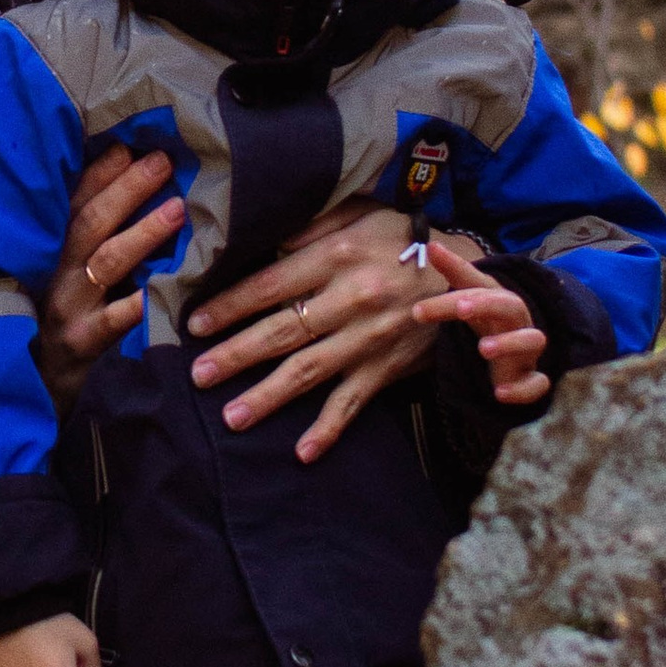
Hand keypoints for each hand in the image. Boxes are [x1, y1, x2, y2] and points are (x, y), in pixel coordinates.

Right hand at [34, 142, 187, 411]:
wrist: (28, 384)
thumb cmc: (57, 317)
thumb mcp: (60, 272)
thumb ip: (87, 235)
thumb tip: (127, 179)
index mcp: (51, 249)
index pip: (73, 200)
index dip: (99, 172)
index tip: (129, 145)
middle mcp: (56, 272)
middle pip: (89, 223)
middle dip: (126, 190)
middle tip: (162, 162)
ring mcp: (69, 308)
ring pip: (105, 264)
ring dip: (141, 233)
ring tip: (176, 210)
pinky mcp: (83, 344)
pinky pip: (116, 321)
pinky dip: (140, 303)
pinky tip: (167, 288)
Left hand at [187, 208, 549, 463]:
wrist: (469, 277)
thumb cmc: (404, 240)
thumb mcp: (361, 213)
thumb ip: (313, 223)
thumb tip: (268, 240)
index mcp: (337, 256)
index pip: (271, 284)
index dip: (231, 305)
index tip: (196, 323)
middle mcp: (351, 299)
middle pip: (282, 331)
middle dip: (236, 355)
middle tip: (198, 374)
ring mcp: (369, 338)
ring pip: (309, 371)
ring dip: (268, 396)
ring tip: (231, 416)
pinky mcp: (388, 367)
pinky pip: (354, 402)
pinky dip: (329, 428)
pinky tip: (303, 452)